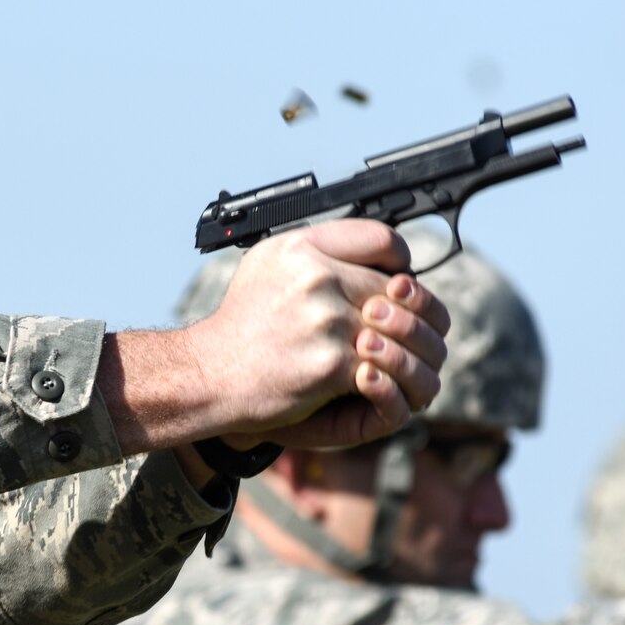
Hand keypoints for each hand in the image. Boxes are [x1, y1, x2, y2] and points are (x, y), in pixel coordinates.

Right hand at [96, 220, 449, 466]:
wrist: (209, 374)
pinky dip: (389, 382)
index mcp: (303, 246)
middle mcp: (316, 276)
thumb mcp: (269, 264)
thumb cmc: (241, 324)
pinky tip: (380, 385)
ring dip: (411, 354)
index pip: (382, 239)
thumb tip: (379, 256)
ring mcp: (326, 320)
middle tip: (416, 335)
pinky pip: (383, 370)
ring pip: (400, 332)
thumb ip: (321, 252)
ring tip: (407, 364)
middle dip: (413, 317)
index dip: (401, 264)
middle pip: (398, 291)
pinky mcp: (330, 363)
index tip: (400, 284)